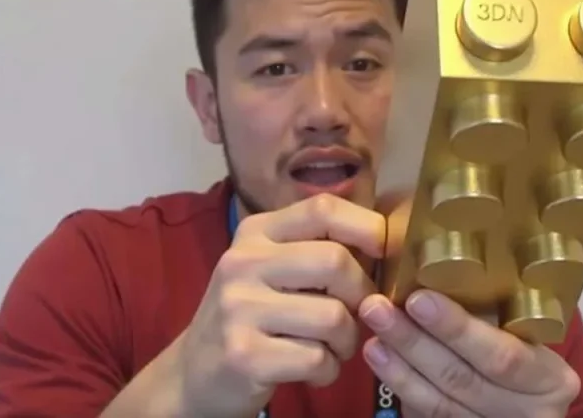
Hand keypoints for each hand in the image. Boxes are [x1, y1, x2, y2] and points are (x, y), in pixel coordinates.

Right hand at [175, 193, 386, 416]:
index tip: (385, 251)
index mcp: (256, 233)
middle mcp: (243, 263)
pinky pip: (317, 359)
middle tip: (358, 315)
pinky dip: (328, 370)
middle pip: (335, 262)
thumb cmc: (253, 316)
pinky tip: (315, 370)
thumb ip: (317, 249)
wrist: (194, 374)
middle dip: (362, 295)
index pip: (323, 209)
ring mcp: (239, 309)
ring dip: (348, 341)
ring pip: (333, 317)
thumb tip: (388, 241)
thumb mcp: (273, 269)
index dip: (367, 226)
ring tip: (333, 348)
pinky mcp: (244, 355)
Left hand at [358, 290, 580, 417]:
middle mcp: (530, 412)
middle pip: (464, 380)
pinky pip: (430, 415)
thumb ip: (495, 315)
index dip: (458, 329)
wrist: (527, 402)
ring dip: (399, 366)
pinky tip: (381, 360)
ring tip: (372, 333)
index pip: (504, 355)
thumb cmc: (528, 351)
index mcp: (552, 379)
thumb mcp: (527, 334)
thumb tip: (436, 271)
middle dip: (415, 342)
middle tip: (377, 307)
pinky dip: (403, 387)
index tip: (419, 298)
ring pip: (440, 403)